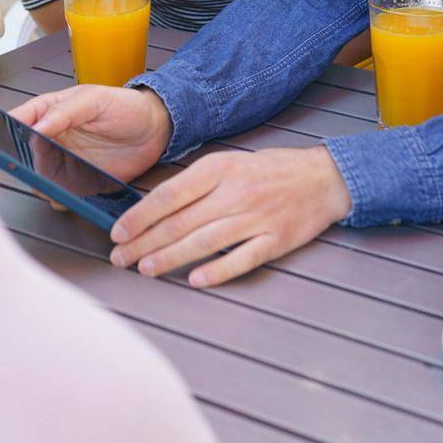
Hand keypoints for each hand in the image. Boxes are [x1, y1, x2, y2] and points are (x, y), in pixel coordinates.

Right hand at [9, 85, 171, 184]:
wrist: (156, 130)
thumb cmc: (125, 106)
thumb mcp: (95, 99)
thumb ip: (65, 112)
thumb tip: (36, 127)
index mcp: (50, 113)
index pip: (17, 121)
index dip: (4, 131)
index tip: (0, 142)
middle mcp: (52, 140)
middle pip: (23, 155)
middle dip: (22, 164)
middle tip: (33, 168)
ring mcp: (64, 163)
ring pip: (39, 179)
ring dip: (41, 184)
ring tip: (51, 185)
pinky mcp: (79, 183)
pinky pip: (62, 196)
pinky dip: (61, 199)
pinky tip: (69, 196)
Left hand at [109, 146, 351, 288]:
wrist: (324, 178)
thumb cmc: (272, 170)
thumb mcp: (230, 162)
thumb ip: (196, 182)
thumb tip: (155, 206)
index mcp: (220, 168)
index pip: (170, 194)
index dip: (140, 215)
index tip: (119, 231)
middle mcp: (236, 192)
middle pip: (181, 222)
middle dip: (144, 242)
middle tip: (121, 257)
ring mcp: (256, 218)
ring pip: (204, 241)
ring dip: (170, 257)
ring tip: (146, 268)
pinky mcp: (276, 240)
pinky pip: (242, 259)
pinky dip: (217, 271)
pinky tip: (195, 280)